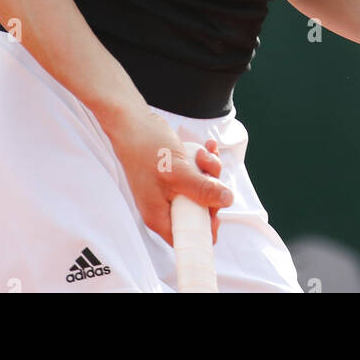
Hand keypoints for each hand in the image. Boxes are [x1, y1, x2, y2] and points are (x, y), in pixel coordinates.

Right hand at [105, 107, 233, 246]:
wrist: (132, 122)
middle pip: (200, 211)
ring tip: (204, 153)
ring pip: (201, 190)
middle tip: (209, 171)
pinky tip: (207, 147)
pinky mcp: (174, 176)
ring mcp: (170, 190)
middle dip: (212, 190)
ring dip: (210, 171)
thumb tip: (227, 201)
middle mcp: (164, 207)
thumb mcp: (178, 172)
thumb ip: (202, 190)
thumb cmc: (146, 148)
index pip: (189, 237)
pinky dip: (204, 162)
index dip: (207, 226)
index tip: (218, 206)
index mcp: (160, 216)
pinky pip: (197, 175)